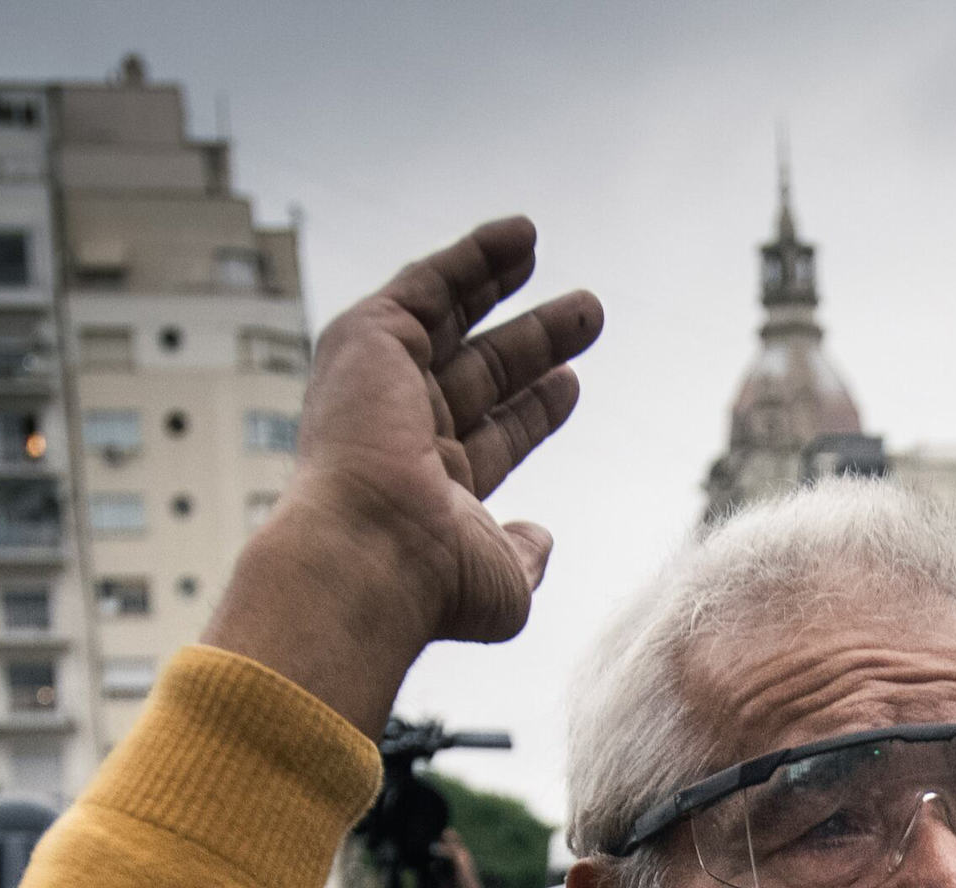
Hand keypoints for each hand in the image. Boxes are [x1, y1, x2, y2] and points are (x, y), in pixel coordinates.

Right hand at [208, 219, 599, 735]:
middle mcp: (399, 435)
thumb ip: (521, 555)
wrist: (369, 552)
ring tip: (549, 255)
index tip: (571, 382)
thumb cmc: (431, 583)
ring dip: (501, 285)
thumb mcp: (501, 581)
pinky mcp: (368, 340)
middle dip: (533, 343)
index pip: (490, 436)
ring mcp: (380, 386)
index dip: (532, 409)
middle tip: (587, 315)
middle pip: (478, 373)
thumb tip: (540, 539)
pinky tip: (521, 236)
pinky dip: (472, 257)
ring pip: (450, 320)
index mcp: (427, 490)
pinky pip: (425, 283)